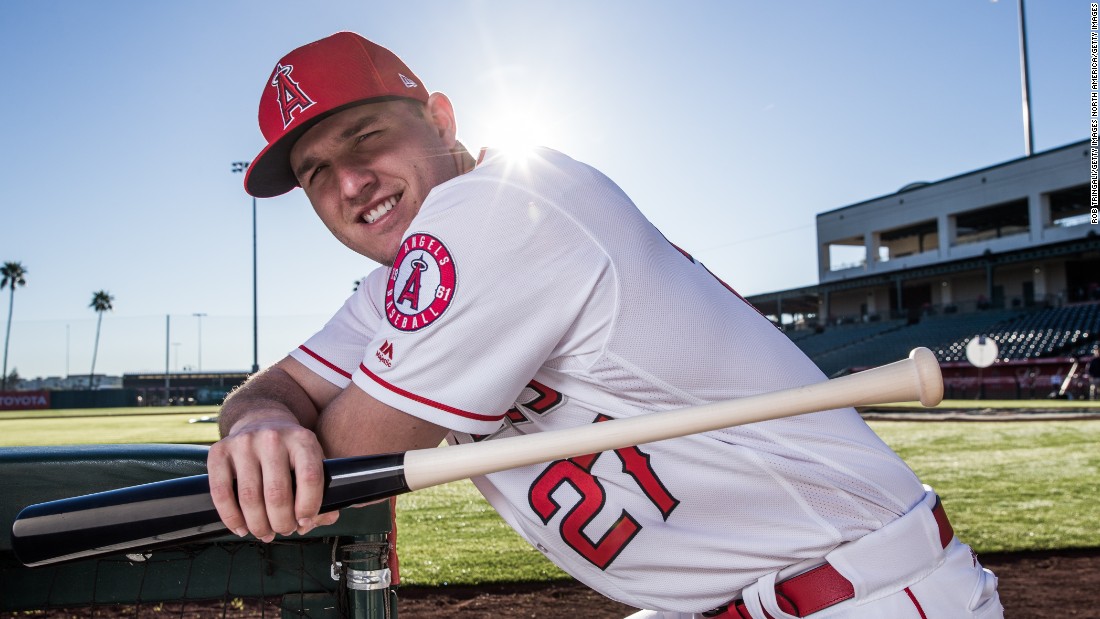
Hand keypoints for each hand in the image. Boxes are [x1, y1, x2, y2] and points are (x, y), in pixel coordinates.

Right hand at [207, 411, 339, 541]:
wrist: (261, 420)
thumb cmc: (290, 451)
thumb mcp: (312, 460)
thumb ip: (323, 491)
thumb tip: (321, 520)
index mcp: (302, 440)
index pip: (310, 478)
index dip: (308, 507)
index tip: (304, 521)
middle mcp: (272, 438)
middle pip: (277, 494)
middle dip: (282, 522)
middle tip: (284, 530)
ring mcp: (244, 443)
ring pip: (249, 498)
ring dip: (258, 525)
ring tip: (265, 533)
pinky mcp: (219, 451)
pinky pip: (221, 493)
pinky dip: (231, 518)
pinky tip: (241, 528)